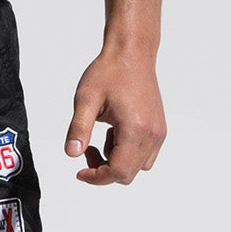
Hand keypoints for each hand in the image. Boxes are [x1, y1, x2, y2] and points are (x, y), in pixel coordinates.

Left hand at [64, 48, 165, 185]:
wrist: (132, 54)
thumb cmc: (110, 71)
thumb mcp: (86, 98)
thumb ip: (78, 128)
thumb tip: (72, 153)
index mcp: (135, 128)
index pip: (118, 171)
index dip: (96, 177)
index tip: (80, 171)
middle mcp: (152, 134)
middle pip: (127, 174)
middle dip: (103, 170)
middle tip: (87, 149)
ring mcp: (158, 133)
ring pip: (137, 167)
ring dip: (116, 161)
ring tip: (102, 136)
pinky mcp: (158, 129)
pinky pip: (144, 155)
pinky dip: (127, 153)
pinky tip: (114, 132)